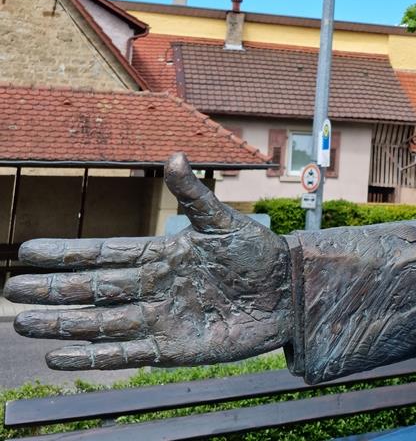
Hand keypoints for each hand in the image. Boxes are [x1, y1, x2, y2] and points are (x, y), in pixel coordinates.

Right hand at [3, 153, 292, 369]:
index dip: (68, 254)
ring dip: (63, 324)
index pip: (105, 253)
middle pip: (93, 289)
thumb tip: (173, 156)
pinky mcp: (173, 348)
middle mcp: (153, 287)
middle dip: (53, 291)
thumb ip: (194, 196)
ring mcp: (160, 318)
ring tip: (25, 324)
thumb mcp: (225, 222)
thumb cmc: (259, 254)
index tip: (29, 251)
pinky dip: (93, 357)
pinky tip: (60, 357)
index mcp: (162, 255)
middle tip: (11, 292)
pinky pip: (125, 354)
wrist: (290, 293)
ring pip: (100, 322)